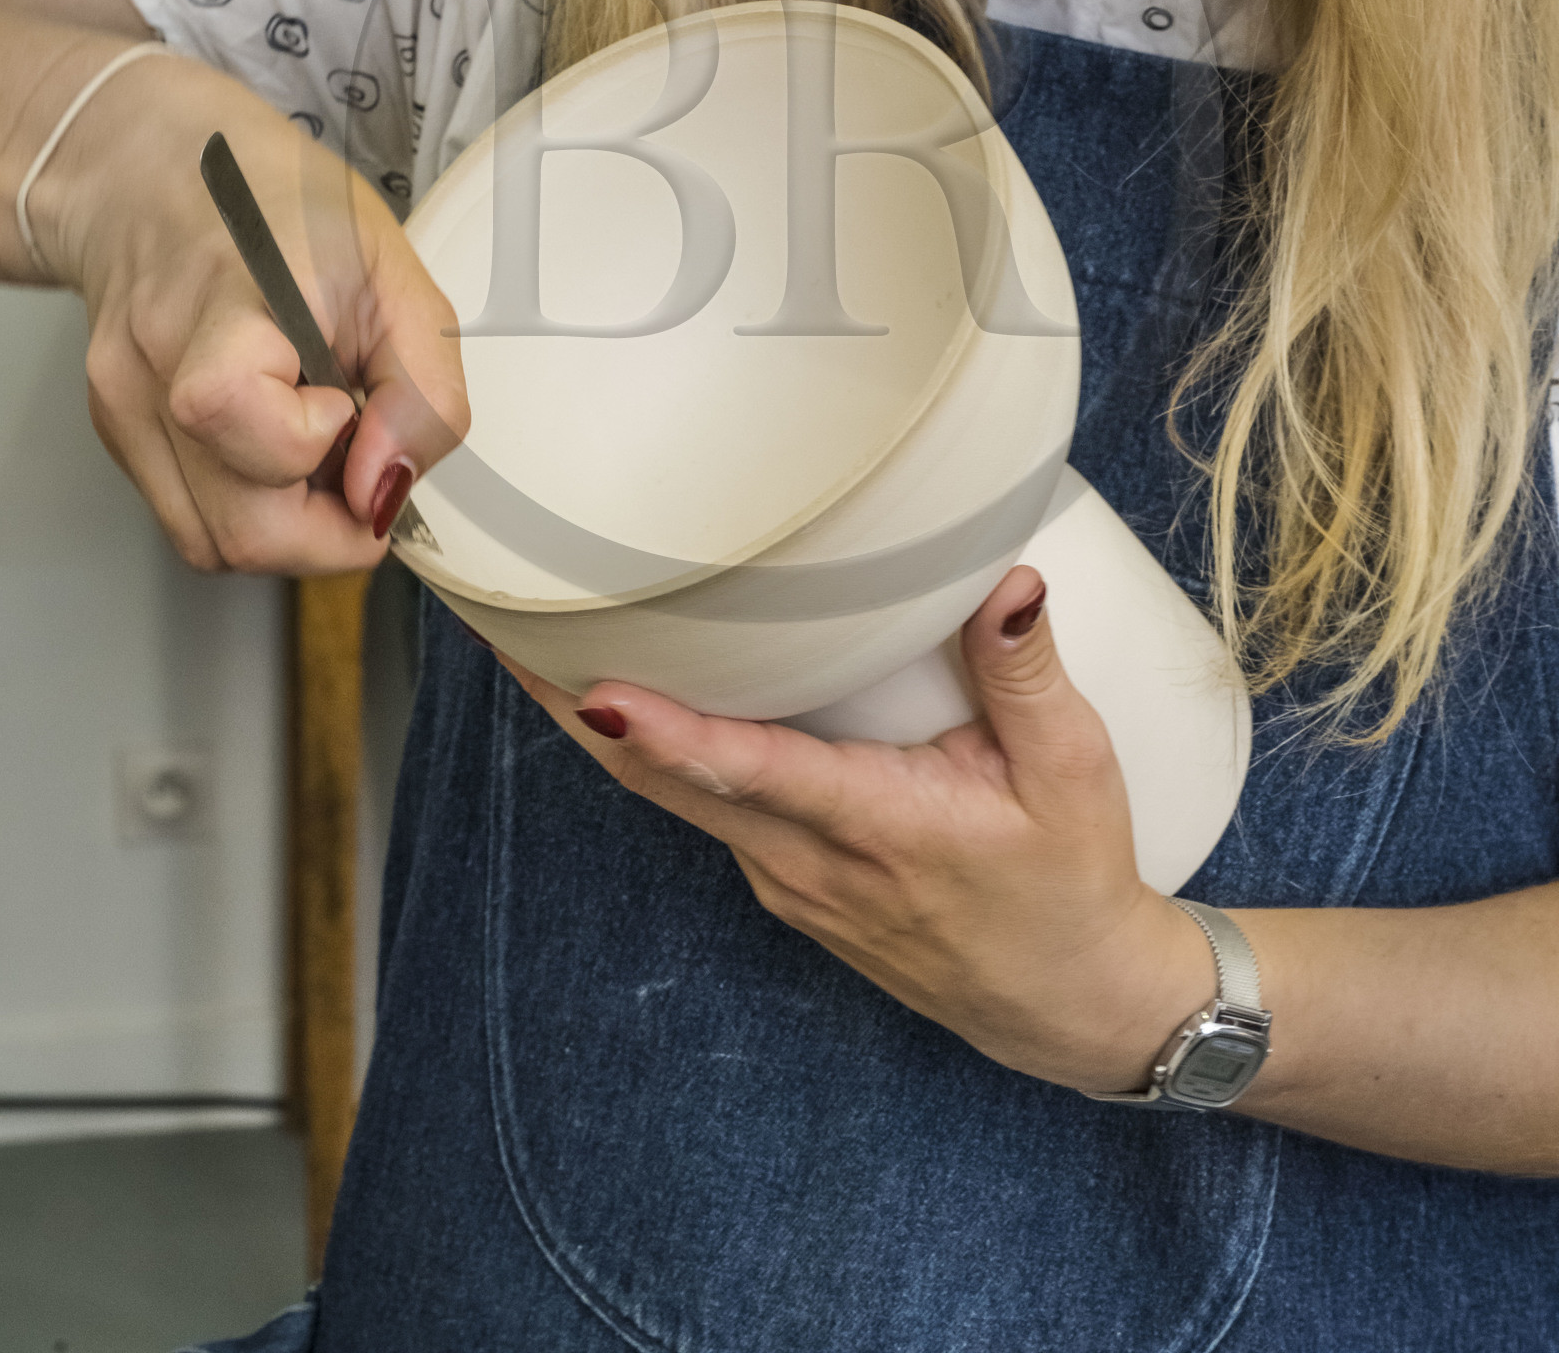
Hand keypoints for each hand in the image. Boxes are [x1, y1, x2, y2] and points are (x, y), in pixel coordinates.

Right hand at [37, 54, 467, 575]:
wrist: (155, 172)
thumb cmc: (279, 206)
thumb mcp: (394, 271)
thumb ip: (420, 386)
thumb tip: (388, 490)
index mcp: (233, 295)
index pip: (233, 407)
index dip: (316, 439)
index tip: (351, 405)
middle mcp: (159, 358)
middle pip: (235, 529)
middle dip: (326, 529)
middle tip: (359, 464)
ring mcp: (124, 402)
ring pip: (211, 543)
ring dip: (288, 528)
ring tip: (316, 449)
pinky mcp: (113, 431)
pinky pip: (189, 520)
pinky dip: (247, 508)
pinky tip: (271, 448)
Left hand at [501, 567, 1215, 1091]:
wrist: (1074, 1005)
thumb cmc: (1071, 885)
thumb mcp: (1073, 773)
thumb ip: (1026, 672)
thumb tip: (1006, 577)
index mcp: (872, 828)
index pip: (748, 774)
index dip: (666, 732)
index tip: (594, 688)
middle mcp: (805, 863)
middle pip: (663, 782)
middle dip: (577, 705)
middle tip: (508, 619)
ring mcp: (785, 881)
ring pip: (669, 797)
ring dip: (602, 727)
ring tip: (539, 636)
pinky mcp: (786, 884)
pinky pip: (700, 811)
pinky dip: (652, 753)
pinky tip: (629, 698)